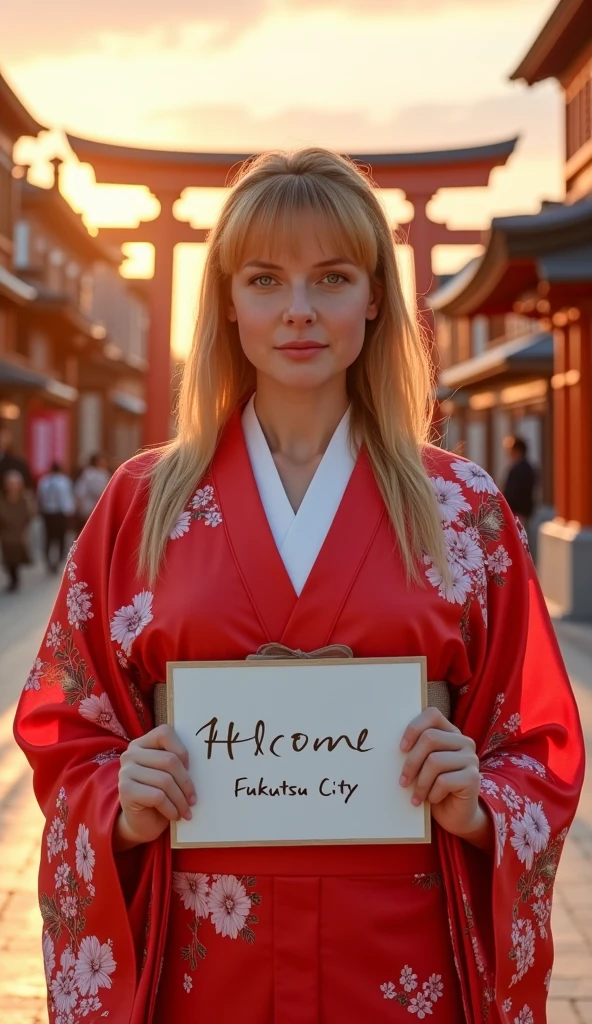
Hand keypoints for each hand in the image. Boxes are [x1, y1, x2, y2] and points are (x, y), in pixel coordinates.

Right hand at [114, 724, 196, 850]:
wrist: (141, 822)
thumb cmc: (160, 795)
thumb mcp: (168, 774)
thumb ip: (176, 761)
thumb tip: (202, 762)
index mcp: (142, 743)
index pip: (165, 733)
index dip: (182, 751)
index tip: (189, 769)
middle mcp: (131, 754)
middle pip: (169, 760)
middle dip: (186, 783)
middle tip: (193, 799)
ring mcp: (126, 771)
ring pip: (165, 780)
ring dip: (180, 800)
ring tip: (185, 810)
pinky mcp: (125, 790)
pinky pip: (158, 796)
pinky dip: (171, 808)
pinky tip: (174, 815)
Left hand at [399, 707, 490, 848]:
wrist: (455, 816)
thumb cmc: (434, 787)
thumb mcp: (422, 766)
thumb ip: (415, 751)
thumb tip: (390, 746)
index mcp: (450, 733)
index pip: (432, 714)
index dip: (413, 728)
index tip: (401, 748)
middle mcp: (463, 741)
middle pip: (430, 738)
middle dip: (411, 762)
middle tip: (403, 781)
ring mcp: (471, 758)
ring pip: (434, 761)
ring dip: (420, 783)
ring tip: (416, 796)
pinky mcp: (473, 778)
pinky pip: (444, 781)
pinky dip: (433, 794)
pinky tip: (432, 800)